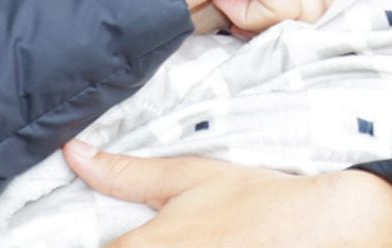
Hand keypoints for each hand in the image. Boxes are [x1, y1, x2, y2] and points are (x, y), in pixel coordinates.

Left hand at [63, 140, 391, 246]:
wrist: (318, 226)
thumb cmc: (253, 198)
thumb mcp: (189, 176)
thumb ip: (126, 171)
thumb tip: (73, 152)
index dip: (101, 242)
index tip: (125, 231)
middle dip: (133, 242)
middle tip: (176, 226)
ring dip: (160, 246)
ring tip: (203, 232)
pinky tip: (214, 243)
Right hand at [129, 0, 370, 33]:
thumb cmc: (190, 2)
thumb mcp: (259, 7)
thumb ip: (302, 2)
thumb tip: (359, 23)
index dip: (364, 1)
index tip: (364, 31)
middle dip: (291, 25)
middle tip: (244, 14)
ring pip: (313, 6)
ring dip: (267, 23)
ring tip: (231, 3)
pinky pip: (284, 5)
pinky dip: (251, 18)